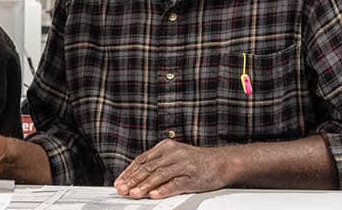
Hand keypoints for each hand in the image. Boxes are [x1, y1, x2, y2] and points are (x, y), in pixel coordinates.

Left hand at [114, 139, 231, 198]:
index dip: (129, 172)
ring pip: (159, 175)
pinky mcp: (193, 176)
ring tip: (134, 193)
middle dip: (133, 180)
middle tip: (122, 189)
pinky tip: (154, 195)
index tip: (119, 182)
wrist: (222, 162)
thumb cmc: (196, 162)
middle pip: (148, 167)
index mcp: (165, 147)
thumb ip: (157, 164)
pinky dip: (164, 190)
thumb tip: (136, 179)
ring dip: (145, 186)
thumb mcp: (174, 157)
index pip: (142, 160)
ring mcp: (183, 164)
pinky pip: (176, 184)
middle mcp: (173, 153)